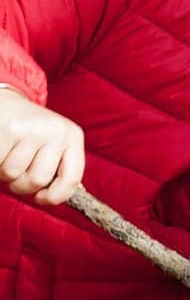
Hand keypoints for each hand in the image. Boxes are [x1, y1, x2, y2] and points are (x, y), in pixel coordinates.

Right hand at [0, 88, 83, 204]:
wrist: (4, 101)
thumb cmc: (29, 130)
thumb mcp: (53, 143)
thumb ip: (60, 167)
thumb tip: (65, 195)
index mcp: (72, 136)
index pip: (72, 179)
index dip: (56, 197)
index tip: (41, 199)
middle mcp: (56, 131)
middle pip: (38, 180)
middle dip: (22, 184)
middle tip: (17, 172)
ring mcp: (31, 129)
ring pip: (13, 174)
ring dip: (3, 172)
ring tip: (6, 155)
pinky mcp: (8, 129)